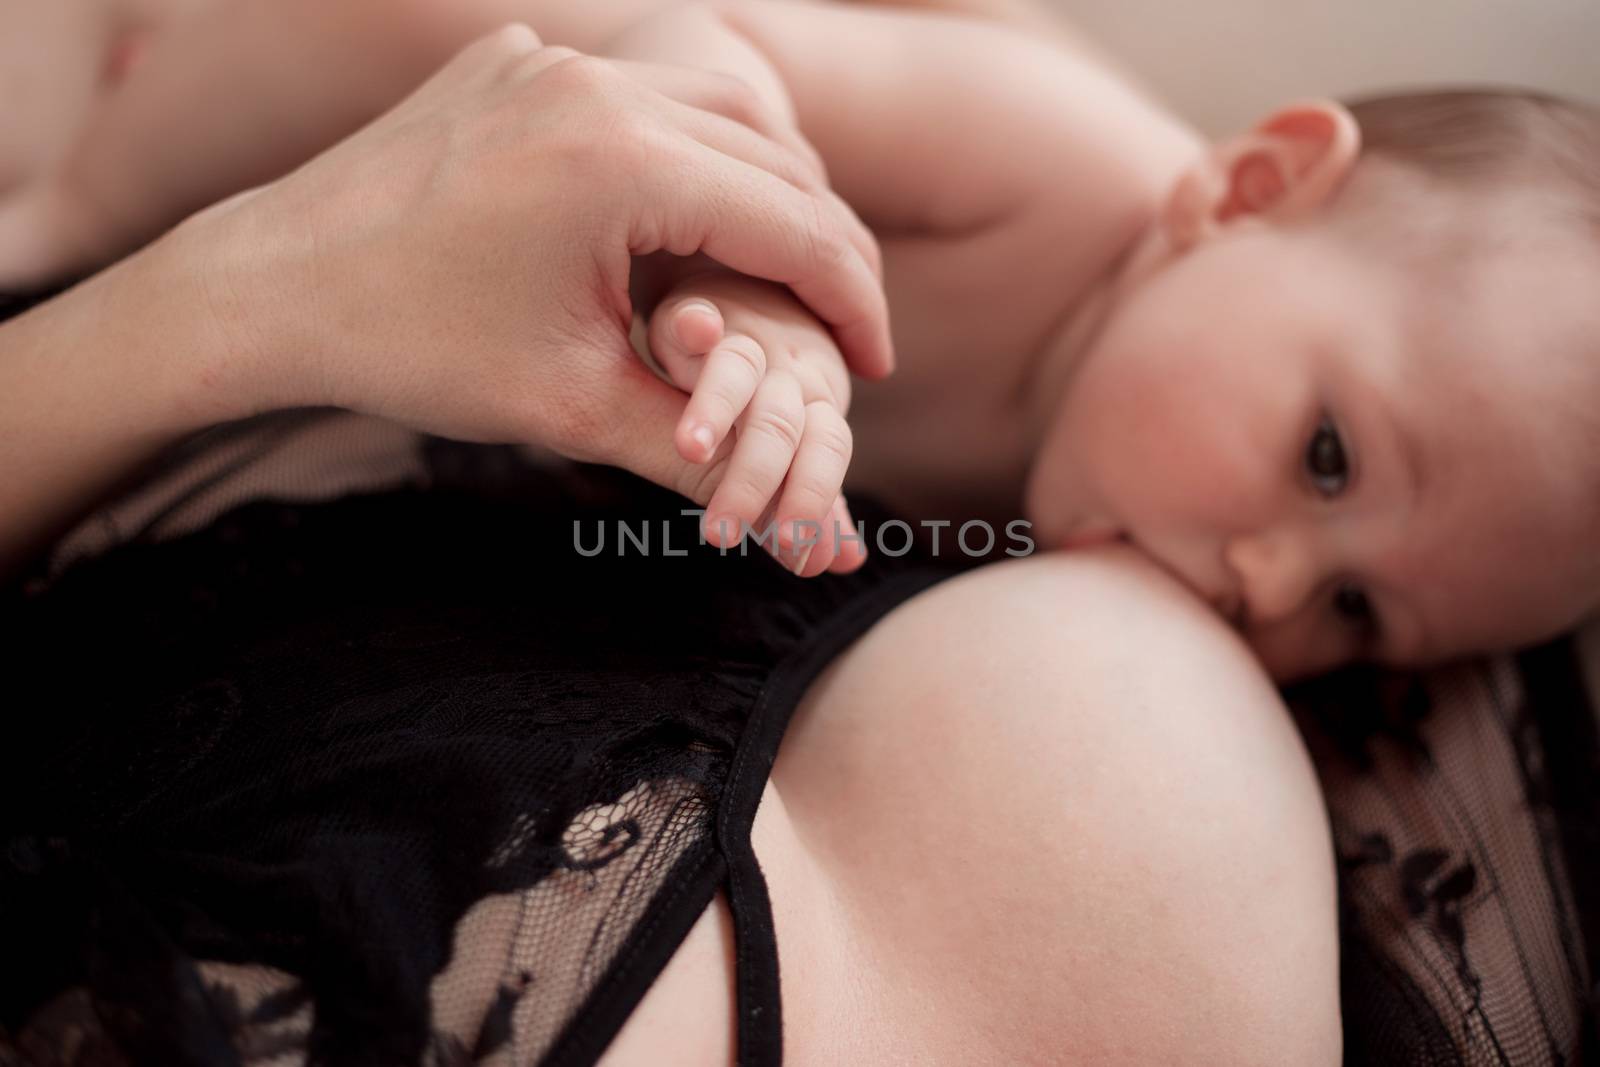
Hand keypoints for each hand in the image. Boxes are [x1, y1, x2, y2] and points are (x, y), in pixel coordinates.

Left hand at [180, 26, 890, 502]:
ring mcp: (550, 60)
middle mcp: (595, 85)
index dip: (853, 303)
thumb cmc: (414, 351)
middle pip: (774, 159)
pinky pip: (636, 92)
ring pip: (716, 109)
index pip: (796, 226)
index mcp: (621, 163)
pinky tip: (683, 214)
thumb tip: (800, 529)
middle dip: (821, 250)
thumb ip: (701, 449)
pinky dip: (681, 150)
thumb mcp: (573, 408)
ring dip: (763, 189)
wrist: (271, 288)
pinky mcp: (513, 62)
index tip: (875, 364)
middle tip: (845, 328)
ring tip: (781, 274)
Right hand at [646, 271, 865, 575]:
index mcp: (814, 402)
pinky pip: (689, 314)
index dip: (816, 502)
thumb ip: (807, 497)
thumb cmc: (768, 375)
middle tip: (720, 535)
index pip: (825, 452)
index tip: (799, 562)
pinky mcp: (686, 307)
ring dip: (717, 411)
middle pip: (781, 425)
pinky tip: (694, 330)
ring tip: (690, 449)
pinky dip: (693, 323)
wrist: (745, 282)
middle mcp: (784, 369)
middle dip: (757, 483)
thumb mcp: (790, 438)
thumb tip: (842, 563)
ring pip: (738, 372)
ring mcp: (737, 335)